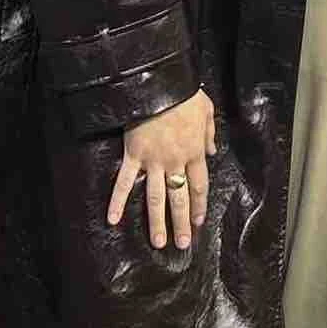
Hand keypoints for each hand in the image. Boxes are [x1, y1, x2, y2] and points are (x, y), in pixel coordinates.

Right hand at [108, 88, 216, 250]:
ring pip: (156, 197)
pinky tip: (113, 219)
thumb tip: (213, 151)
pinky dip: (118, 201)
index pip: (199, 185)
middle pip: (180, 198)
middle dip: (182, 222)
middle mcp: (175, 162)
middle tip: (182, 244)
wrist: (158, 83)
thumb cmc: (184, 94)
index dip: (200, 205)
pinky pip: (125, 182)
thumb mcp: (206, 111)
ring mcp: (153, 161)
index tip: (200, 221)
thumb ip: (209, 133)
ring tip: (158, 242)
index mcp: (194, 152)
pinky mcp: (133, 156)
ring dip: (157, 221)